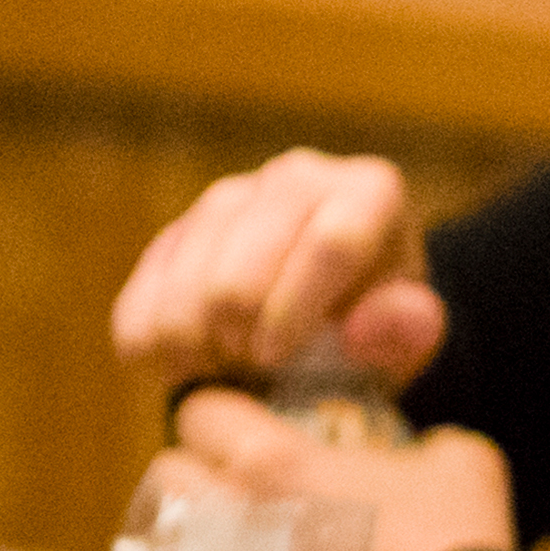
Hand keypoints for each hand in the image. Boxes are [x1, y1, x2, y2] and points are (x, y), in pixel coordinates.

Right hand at [113, 149, 448, 385]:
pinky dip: (150, 346)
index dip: (295, 312)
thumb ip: (402, 330)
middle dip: (239, 337)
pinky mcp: (175, 234)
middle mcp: (296, 178)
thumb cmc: (378, 324)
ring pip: (186, 279)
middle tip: (254, 372)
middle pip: (242, 269)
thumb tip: (367, 326)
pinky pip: (141, 296)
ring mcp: (228, 200)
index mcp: (369, 192)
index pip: (330, 244)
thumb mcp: (408, 334)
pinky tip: (180, 368)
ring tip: (225, 372)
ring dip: (195, 344)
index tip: (277, 360)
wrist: (330, 316)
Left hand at [151, 388, 516, 550]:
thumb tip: (424, 450)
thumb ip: (429, 443)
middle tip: (232, 474)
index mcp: (281, 463)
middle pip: (165, 474)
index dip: (223, 412)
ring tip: (239, 532)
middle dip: (193, 468)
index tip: (248, 420)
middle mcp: (241, 515)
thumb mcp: (462, 461)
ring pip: (174, 539)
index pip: (202, 413)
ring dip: (198, 528)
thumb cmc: (452, 536)